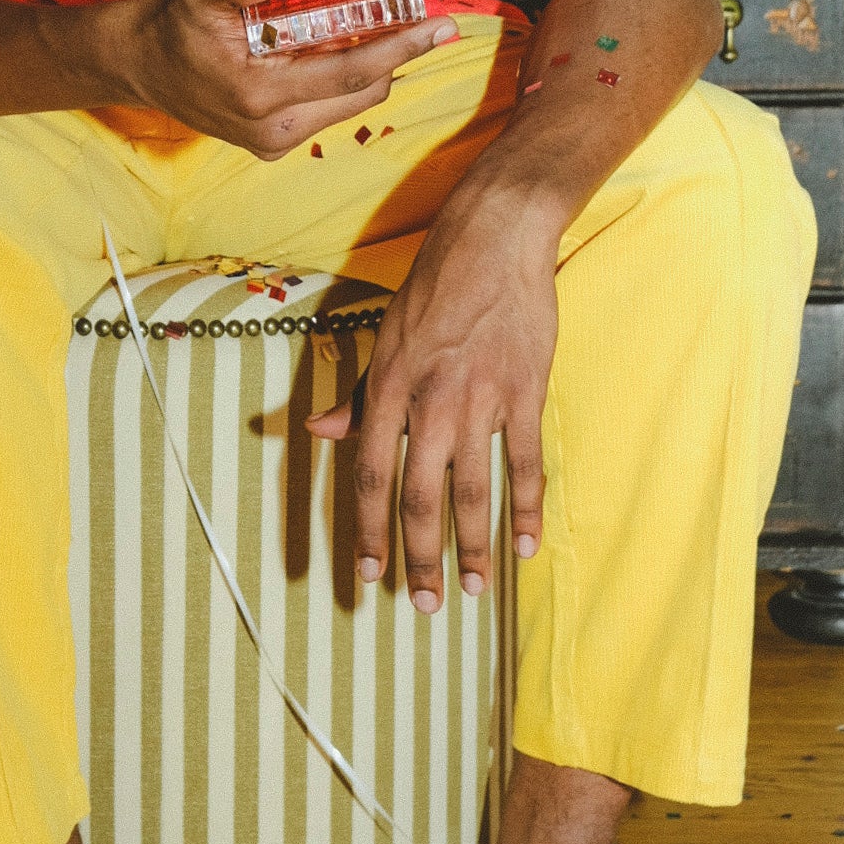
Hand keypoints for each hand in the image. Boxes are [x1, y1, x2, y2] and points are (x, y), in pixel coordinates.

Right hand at [112, 0, 452, 158]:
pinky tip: (337, 45)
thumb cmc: (170, 23)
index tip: (442, 28)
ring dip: (369, 67)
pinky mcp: (270, 142)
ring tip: (376, 24)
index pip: (354, 74)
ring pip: (350, 103)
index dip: (404, 50)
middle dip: (394, 55)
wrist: (135, 64)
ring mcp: (272, 141)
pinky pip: (328, 109)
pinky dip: (342, 78)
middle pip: (364, 93)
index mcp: (262, 94)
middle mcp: (274, 128)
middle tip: (411, 13)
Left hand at [307, 191, 559, 604]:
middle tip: (427, 605)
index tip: (369, 575)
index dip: (368, 530)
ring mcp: (481, 398)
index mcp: (389, 387)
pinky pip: (526, 463)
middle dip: (421, 557)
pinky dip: (526, 508)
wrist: (494, 238)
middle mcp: (430, 399)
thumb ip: (360, 397)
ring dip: (473, 547)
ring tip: (473, 590)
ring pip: (473, 490)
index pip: (371, 475)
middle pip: (420, 496)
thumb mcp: (385, 337)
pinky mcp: (525, 391)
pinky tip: (524, 546)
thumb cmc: (435, 286)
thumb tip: (318, 434)